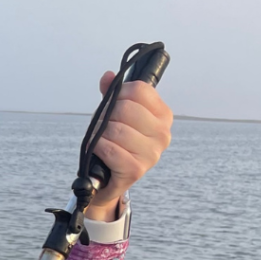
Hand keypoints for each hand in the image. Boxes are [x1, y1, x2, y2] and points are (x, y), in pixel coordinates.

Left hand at [86, 71, 172, 220]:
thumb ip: (113, 95)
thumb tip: (108, 77)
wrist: (108, 182)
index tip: (111, 104)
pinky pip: (110, 149)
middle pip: (126, 108)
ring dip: (98, 133)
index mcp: (163, 116)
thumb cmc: (115, 145)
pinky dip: (97, 148)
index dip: (118, 93)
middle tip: (100, 126)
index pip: (139, 90)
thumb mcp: (116, 117)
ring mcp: (152, 153)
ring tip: (97, 139)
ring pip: (116, 129)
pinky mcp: (136, 169)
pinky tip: (97, 150)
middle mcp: (163, 134)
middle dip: (106, 115)